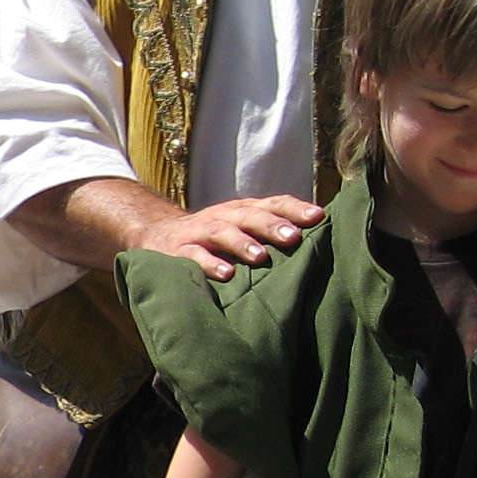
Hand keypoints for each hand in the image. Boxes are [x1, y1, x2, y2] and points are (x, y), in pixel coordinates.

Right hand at [134, 196, 323, 281]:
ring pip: (222, 232)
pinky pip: (195, 256)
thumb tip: (319, 237)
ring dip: (241, 243)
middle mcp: (224, 217)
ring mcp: (200, 233)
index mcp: (243, 210)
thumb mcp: (242, 227)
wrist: (157, 234)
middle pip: (250, 216)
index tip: (318, 217)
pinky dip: (210, 264)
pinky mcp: (178, 251)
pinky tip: (226, 274)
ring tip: (259, 256)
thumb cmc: (214, 236)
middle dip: (272, 225)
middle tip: (294, 236)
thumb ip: (272, 230)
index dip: (294, 209)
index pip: (273, 203)